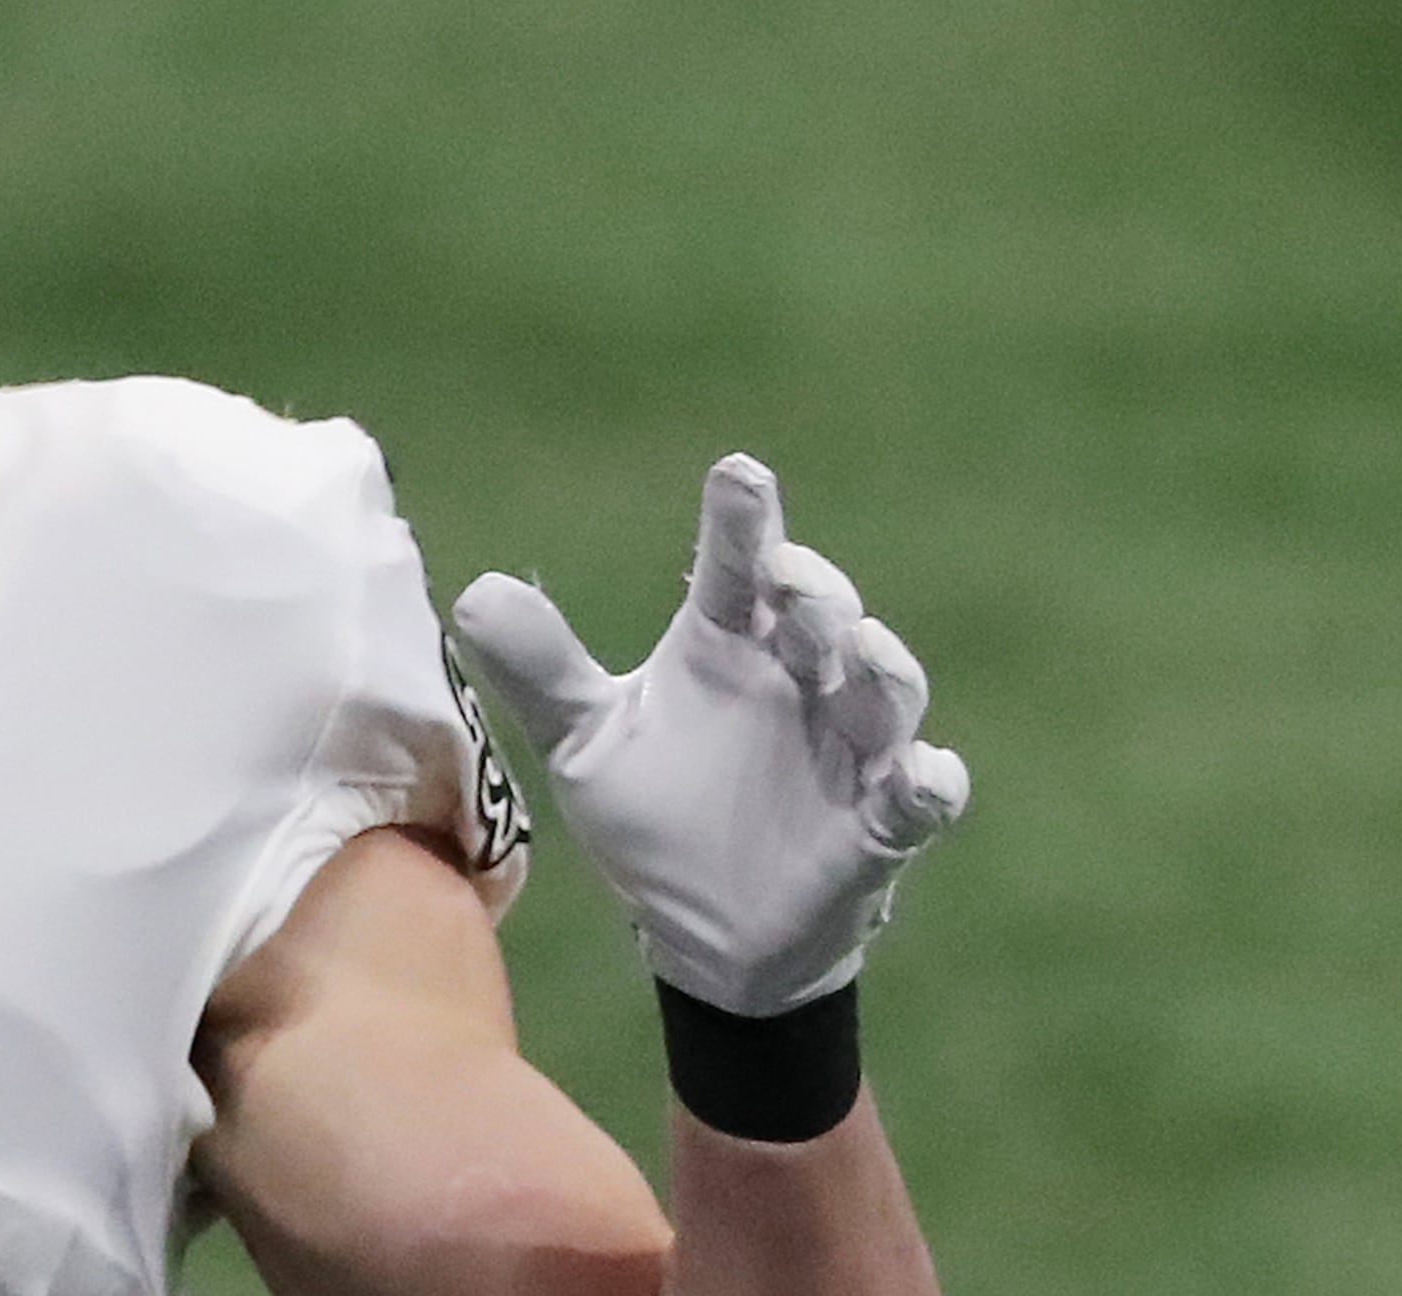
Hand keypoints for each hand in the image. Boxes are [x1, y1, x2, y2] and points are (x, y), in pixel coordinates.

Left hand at [449, 454, 968, 1016]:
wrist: (704, 931)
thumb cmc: (654, 813)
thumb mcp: (585, 740)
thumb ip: (540, 671)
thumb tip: (476, 593)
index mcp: (725, 646)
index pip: (736, 568)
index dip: (742, 522)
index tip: (739, 474)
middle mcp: (795, 681)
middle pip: (821, 615)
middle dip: (813, 592)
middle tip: (786, 576)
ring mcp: (848, 751)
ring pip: (883, 693)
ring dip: (880, 669)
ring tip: (862, 646)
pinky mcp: (880, 827)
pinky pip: (920, 800)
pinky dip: (929, 783)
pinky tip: (926, 773)